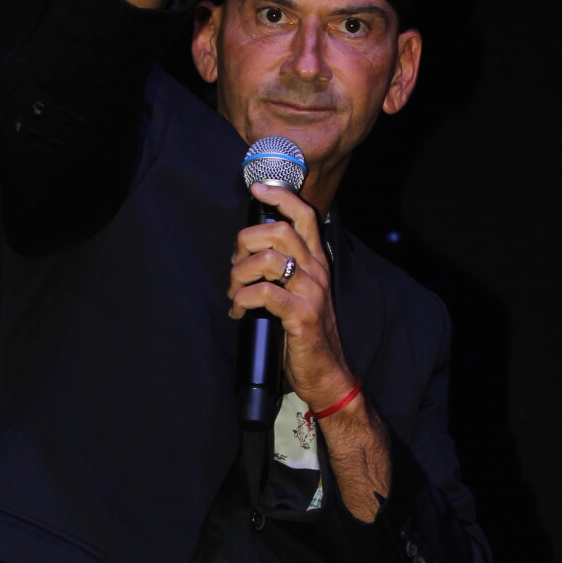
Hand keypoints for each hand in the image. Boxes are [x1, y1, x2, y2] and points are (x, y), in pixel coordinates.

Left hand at [227, 182, 356, 413]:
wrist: (328, 373)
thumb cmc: (306, 334)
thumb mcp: (301, 293)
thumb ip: (285, 269)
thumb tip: (249, 252)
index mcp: (316, 262)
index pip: (304, 216)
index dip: (280, 196)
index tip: (256, 188)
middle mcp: (316, 271)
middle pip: (278, 230)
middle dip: (245, 242)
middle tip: (236, 265)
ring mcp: (310, 292)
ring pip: (267, 259)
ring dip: (239, 274)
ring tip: (234, 292)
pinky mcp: (301, 315)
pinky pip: (264, 294)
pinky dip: (243, 299)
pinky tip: (239, 310)